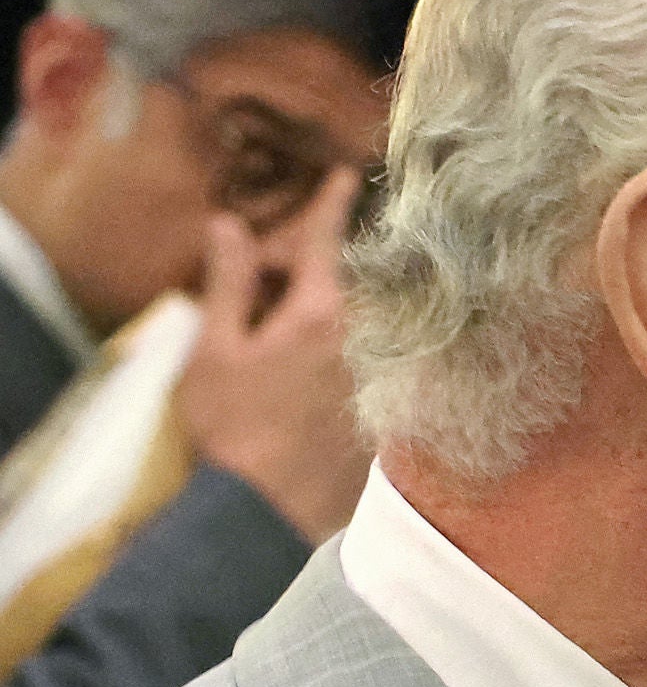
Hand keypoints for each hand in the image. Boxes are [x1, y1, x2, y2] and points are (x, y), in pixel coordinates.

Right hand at [177, 167, 369, 543]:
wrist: (264, 511)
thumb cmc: (231, 430)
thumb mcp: (216, 350)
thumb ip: (230, 283)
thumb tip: (230, 224)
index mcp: (320, 313)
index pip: (328, 242)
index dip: (333, 205)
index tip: (349, 175)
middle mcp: (366, 338)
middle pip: (356, 283)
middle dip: (329, 267)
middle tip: (292, 271)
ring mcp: (384, 375)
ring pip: (374, 323)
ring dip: (348, 311)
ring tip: (307, 322)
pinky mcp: (390, 409)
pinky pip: (384, 363)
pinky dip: (365, 351)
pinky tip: (332, 369)